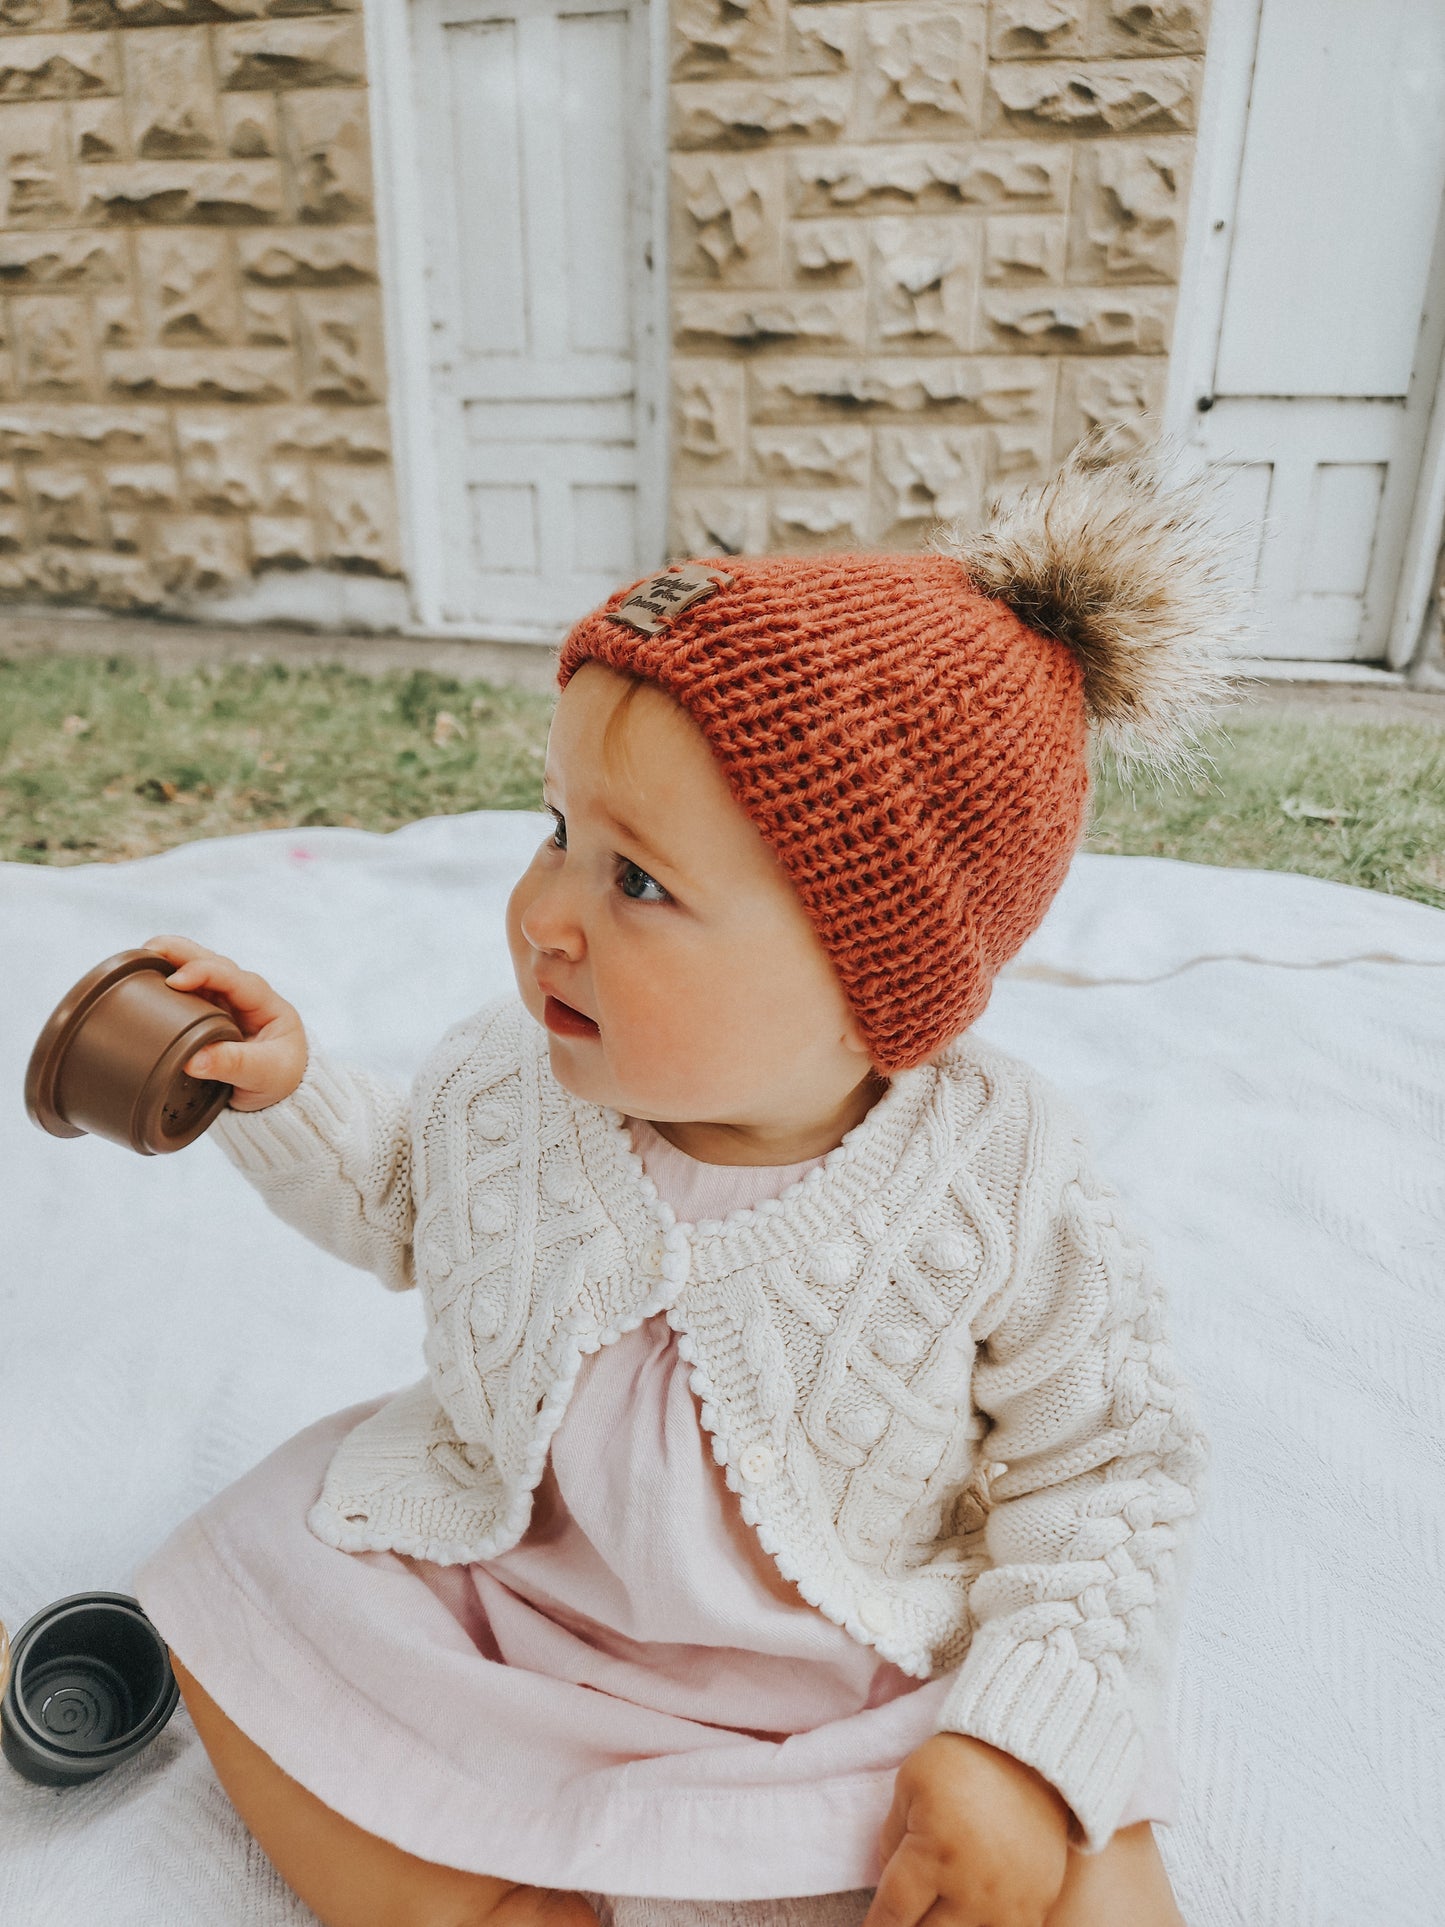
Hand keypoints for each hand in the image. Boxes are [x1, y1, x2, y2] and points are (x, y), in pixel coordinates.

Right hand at [143, 936, 307, 1112]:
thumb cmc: (279, 1079)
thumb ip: (233, 1064)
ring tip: (138, 959)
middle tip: (148, 950)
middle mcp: (241, 994)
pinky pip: (183, 993)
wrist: (278, 1094)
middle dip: (180, 952)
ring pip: (193, 971)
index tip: (174, 983)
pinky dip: (163, 983)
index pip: (232, 977)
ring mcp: (221, 1002)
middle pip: (210, 962)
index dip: (203, 973)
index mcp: (263, 1002)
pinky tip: (141, 982)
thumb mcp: (265, 1074)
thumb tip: (192, 1060)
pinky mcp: (204, 1014)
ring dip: (168, 961)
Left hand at [863, 1733, 1071, 1926]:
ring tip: (940, 1907)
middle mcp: (972, 1890)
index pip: (894, 1915)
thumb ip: (891, 1841)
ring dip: (947, 1926)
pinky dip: (983, 1926)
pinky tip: (971, 1913)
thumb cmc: (960, 1763)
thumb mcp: (909, 1786)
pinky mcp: (1036, 1906)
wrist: (1028, 1754)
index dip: (878, 1926)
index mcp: (934, 1856)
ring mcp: (1008, 1904)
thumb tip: (886, 1883)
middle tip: (907, 1909)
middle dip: (911, 1926)